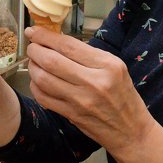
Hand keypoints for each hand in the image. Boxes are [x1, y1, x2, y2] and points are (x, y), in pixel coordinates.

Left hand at [25, 27, 154, 156]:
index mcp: (107, 65)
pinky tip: (38, 81)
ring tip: (34, 62)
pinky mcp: (71, 115)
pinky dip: (35, 86)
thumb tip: (56, 42)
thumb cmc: (123, 95)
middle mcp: (94, 82)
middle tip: (31, 47)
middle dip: (35, 50)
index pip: (68, 46)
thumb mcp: (116, 67)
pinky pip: (44, 97)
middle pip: (51, 61)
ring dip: (32, 67)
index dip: (46, 36)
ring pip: (43, 79)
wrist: (131, 130)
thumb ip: (88, 55)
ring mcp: (81, 101)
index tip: (34, 31)